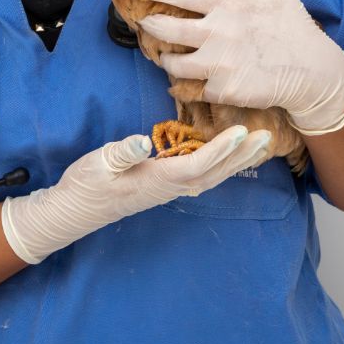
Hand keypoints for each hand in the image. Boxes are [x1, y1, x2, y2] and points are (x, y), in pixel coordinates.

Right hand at [1, 125, 269, 263]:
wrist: (75, 210)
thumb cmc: (85, 185)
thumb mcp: (98, 163)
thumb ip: (122, 152)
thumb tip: (143, 141)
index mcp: (157, 179)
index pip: (198, 164)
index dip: (222, 149)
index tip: (243, 132)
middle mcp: (169, 187)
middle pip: (215, 172)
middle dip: (242, 156)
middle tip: (267, 137)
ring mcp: (169, 189)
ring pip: (212, 176)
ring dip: (237, 162)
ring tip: (259, 146)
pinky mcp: (165, 187)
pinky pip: (202, 176)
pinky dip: (221, 165)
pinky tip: (230, 158)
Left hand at [131, 0, 343, 134]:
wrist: (313, 72)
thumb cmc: (294, 28)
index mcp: (228, 8)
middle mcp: (218, 34)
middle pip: (167, 30)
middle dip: (150, 26)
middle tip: (146, 25)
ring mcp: (219, 64)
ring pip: (173, 64)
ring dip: (167, 61)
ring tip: (170, 58)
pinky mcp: (223, 90)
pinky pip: (193, 90)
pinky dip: (188, 88)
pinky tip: (188, 84)